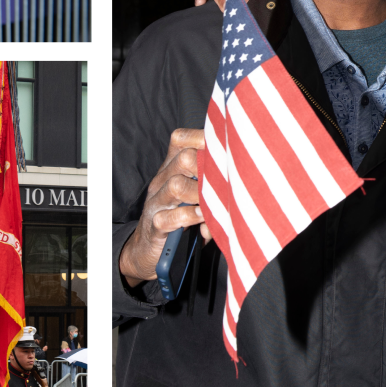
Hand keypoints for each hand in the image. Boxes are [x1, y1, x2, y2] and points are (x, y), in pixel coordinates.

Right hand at [118, 128, 211, 283]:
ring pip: (176, 185)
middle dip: (208, 167)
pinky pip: (170, 217)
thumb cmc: (178, 220)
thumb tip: (239, 191)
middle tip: (225, 181)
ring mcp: (156, 202)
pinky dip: (191, 217)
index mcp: (171, 169)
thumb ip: (213, 190)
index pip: (181, 140)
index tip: (226, 146)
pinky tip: (204, 219)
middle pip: (184, 158)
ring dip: (200, 194)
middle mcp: (162, 181)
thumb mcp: (193, 198)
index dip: (203, 137)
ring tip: (214, 203)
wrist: (146, 249)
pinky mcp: (154, 224)